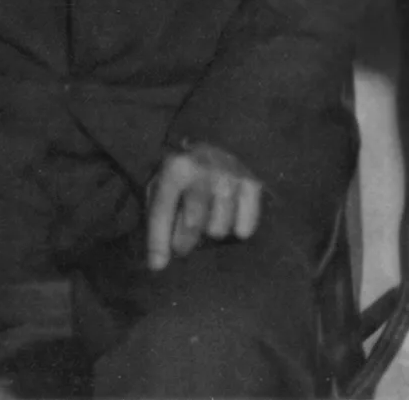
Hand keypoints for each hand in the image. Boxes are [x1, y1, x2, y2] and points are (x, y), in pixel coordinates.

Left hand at [146, 141, 263, 268]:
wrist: (217, 142)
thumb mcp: (163, 186)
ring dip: (210, 231)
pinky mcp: (251, 184)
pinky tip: (229, 219)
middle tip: (182, 244)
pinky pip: (245, 227)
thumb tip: (159, 264)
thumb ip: (159, 220)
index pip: (163, 211)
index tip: (157, 265)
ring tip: (207, 221)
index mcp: (176, 168)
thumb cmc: (185, 174)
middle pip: (193, 225)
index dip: (158, 242)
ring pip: (218, 230)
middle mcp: (204, 170)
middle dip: (184, 242)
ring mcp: (230, 176)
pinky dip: (237, 229)